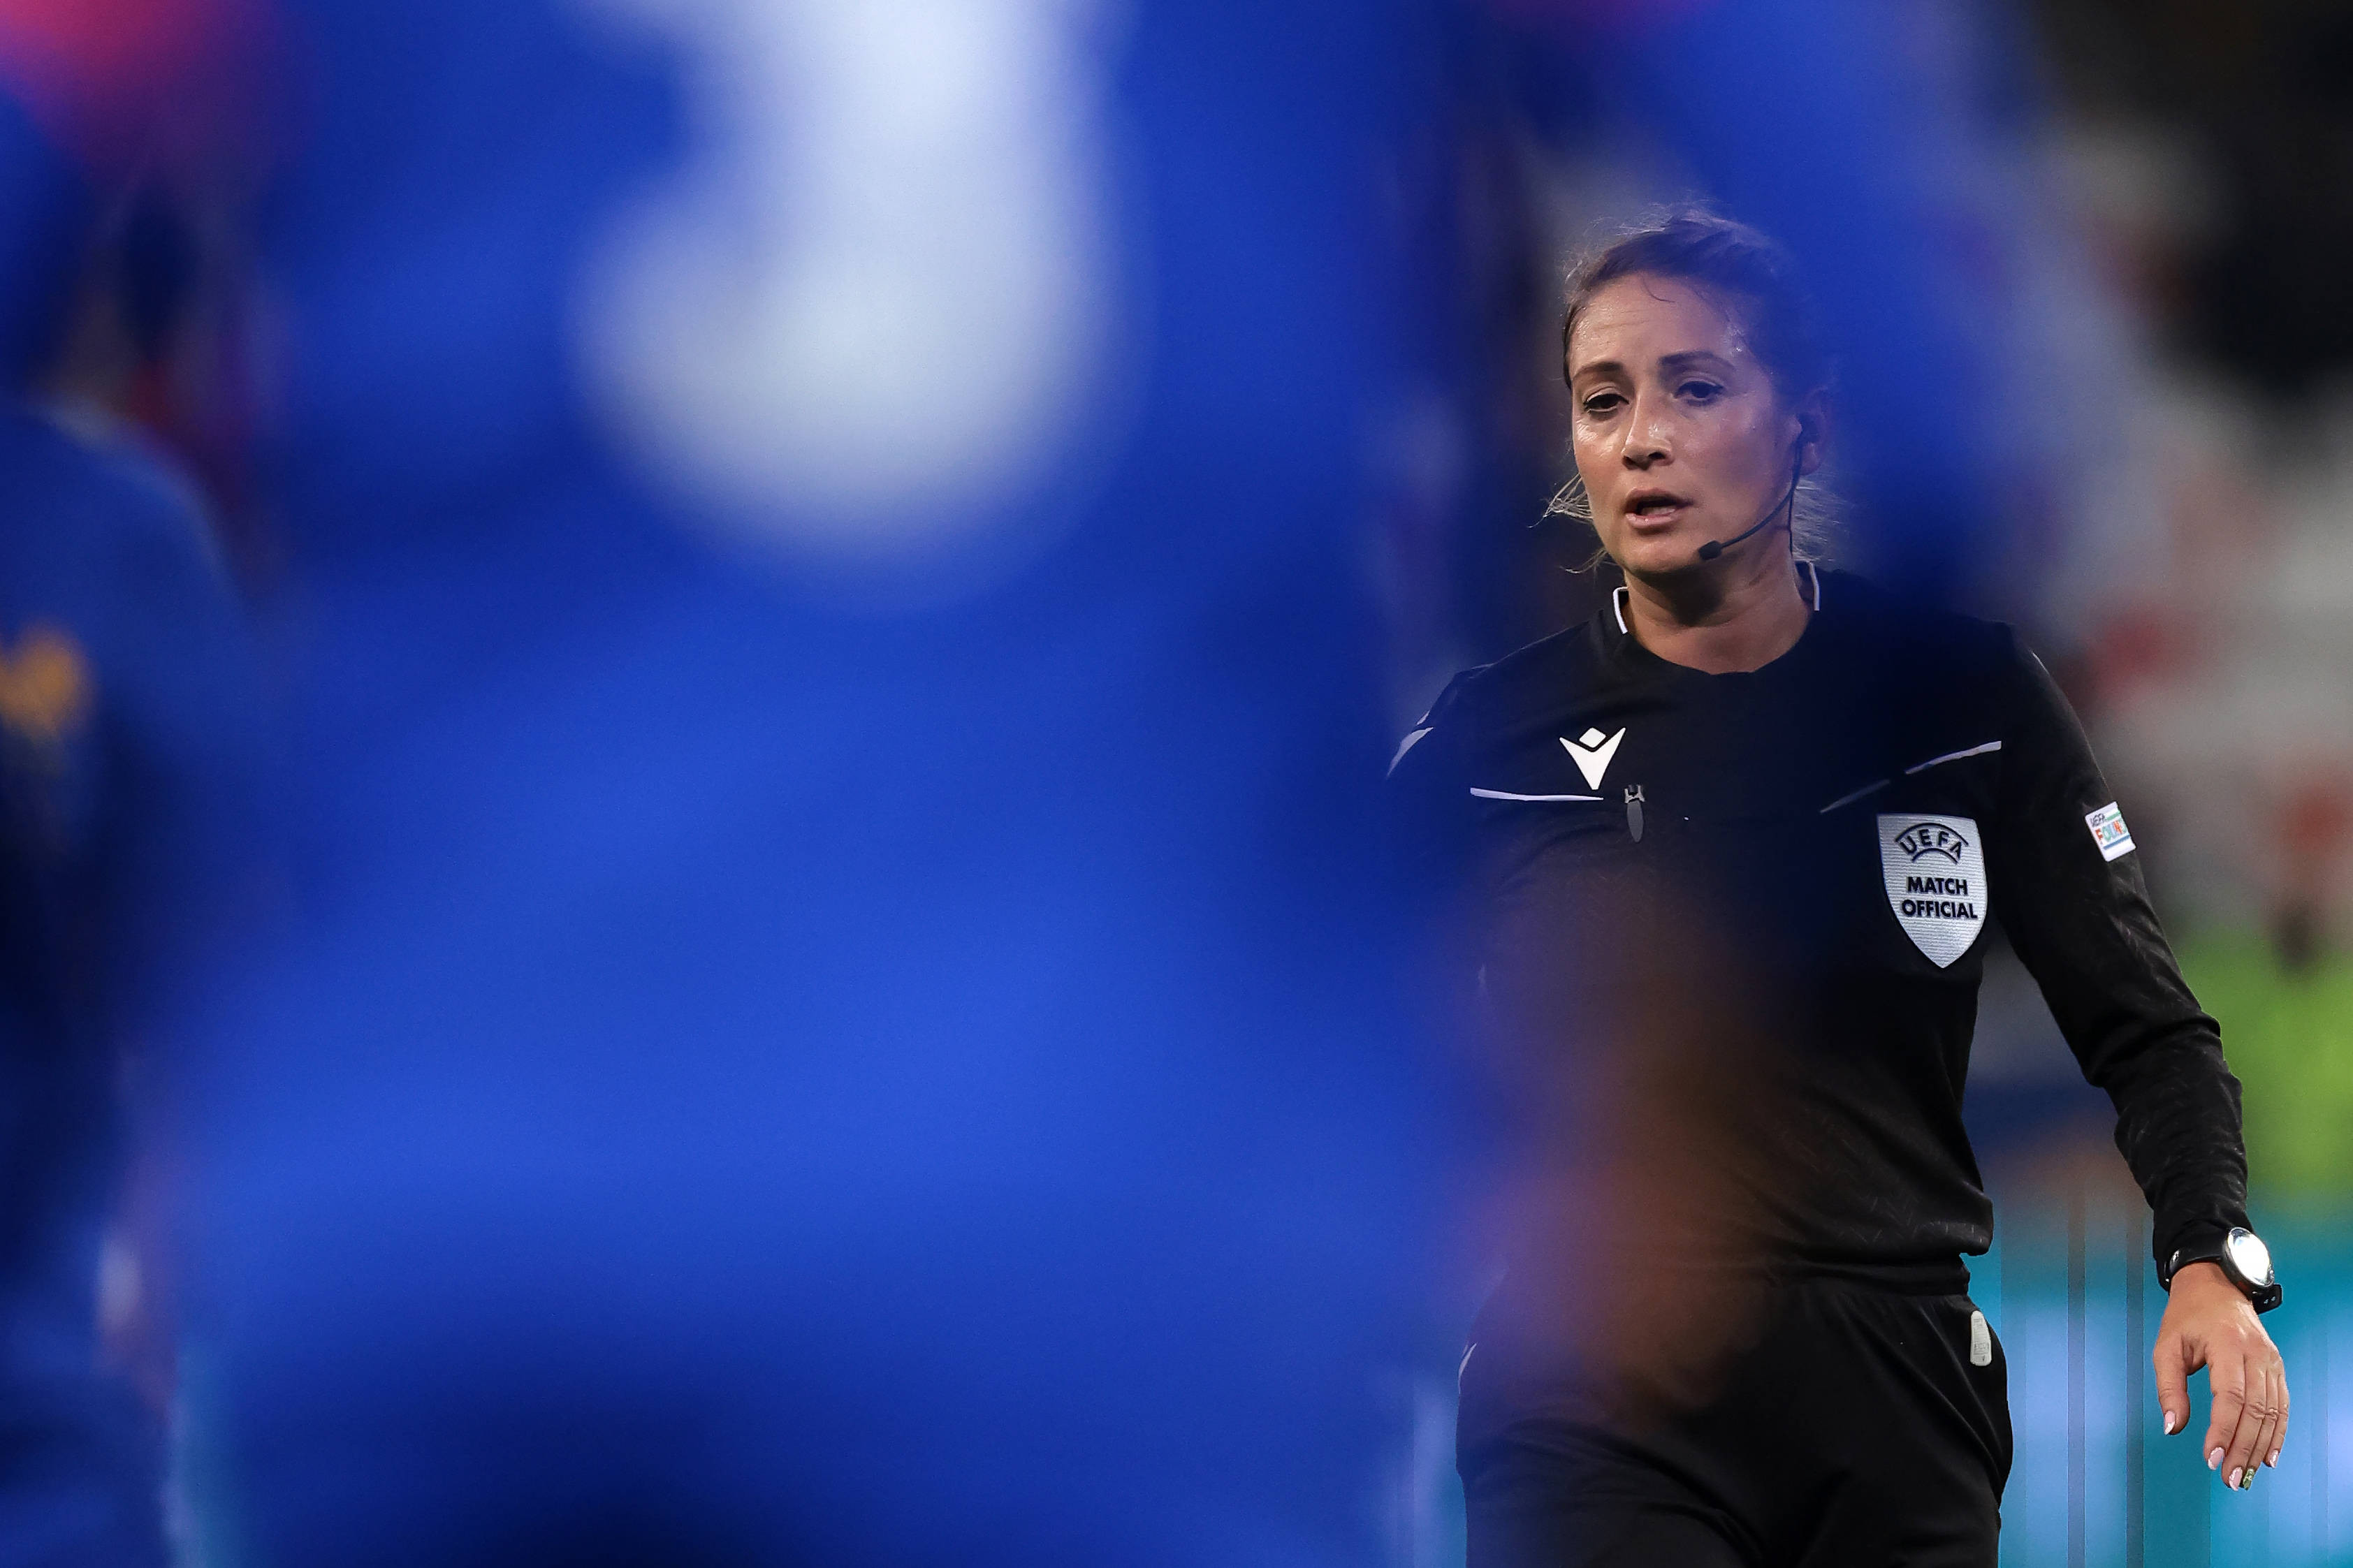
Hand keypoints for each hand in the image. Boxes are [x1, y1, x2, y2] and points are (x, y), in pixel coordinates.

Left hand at [2154, 1261, 2286, 1490]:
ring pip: (2271, 1413)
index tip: (2211, 1458)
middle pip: (2254, 1411)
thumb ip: (2168, 1387)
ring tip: (2244, 1474)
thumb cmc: (2187, 1316)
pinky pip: (2282, 1406)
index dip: (2222, 1431)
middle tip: (2228, 1478)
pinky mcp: (2277, 1368)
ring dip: (2259, 1447)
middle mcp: (2255, 1354)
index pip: (2229, 1397)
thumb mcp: (2166, 1346)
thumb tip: (2172, 1427)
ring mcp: (2270, 1361)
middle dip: (2242, 1448)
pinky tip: (2268, 1456)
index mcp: (2226, 1344)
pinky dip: (2277, 1434)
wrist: (2217, 1286)